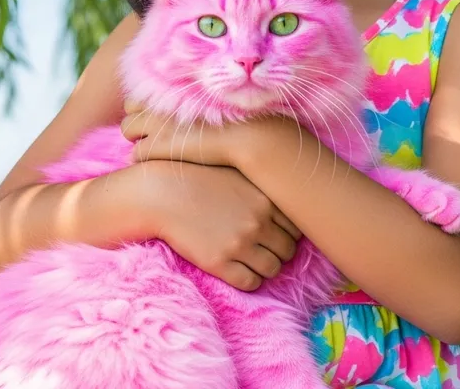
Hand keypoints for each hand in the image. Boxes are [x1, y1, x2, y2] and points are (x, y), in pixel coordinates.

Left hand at [121, 98, 253, 167]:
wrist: (247, 134)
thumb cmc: (236, 115)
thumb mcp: (213, 94)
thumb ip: (192, 93)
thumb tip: (180, 99)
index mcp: (172, 86)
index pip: (139, 93)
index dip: (145, 107)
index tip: (159, 117)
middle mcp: (161, 100)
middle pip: (128, 109)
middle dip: (137, 121)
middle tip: (157, 132)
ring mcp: (157, 122)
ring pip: (127, 129)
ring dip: (139, 138)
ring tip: (160, 146)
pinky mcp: (158, 146)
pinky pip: (135, 153)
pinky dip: (146, 157)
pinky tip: (165, 159)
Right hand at [143, 160, 301, 290]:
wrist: (163, 193)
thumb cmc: (201, 180)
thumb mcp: (238, 175)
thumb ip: (262, 191)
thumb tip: (286, 203)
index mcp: (265, 199)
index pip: (296, 227)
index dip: (288, 233)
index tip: (276, 233)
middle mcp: (257, 222)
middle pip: (288, 250)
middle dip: (279, 252)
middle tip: (264, 249)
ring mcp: (239, 244)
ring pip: (272, 269)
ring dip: (265, 268)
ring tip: (252, 261)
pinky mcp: (220, 263)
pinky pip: (250, 283)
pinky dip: (250, 280)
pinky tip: (239, 270)